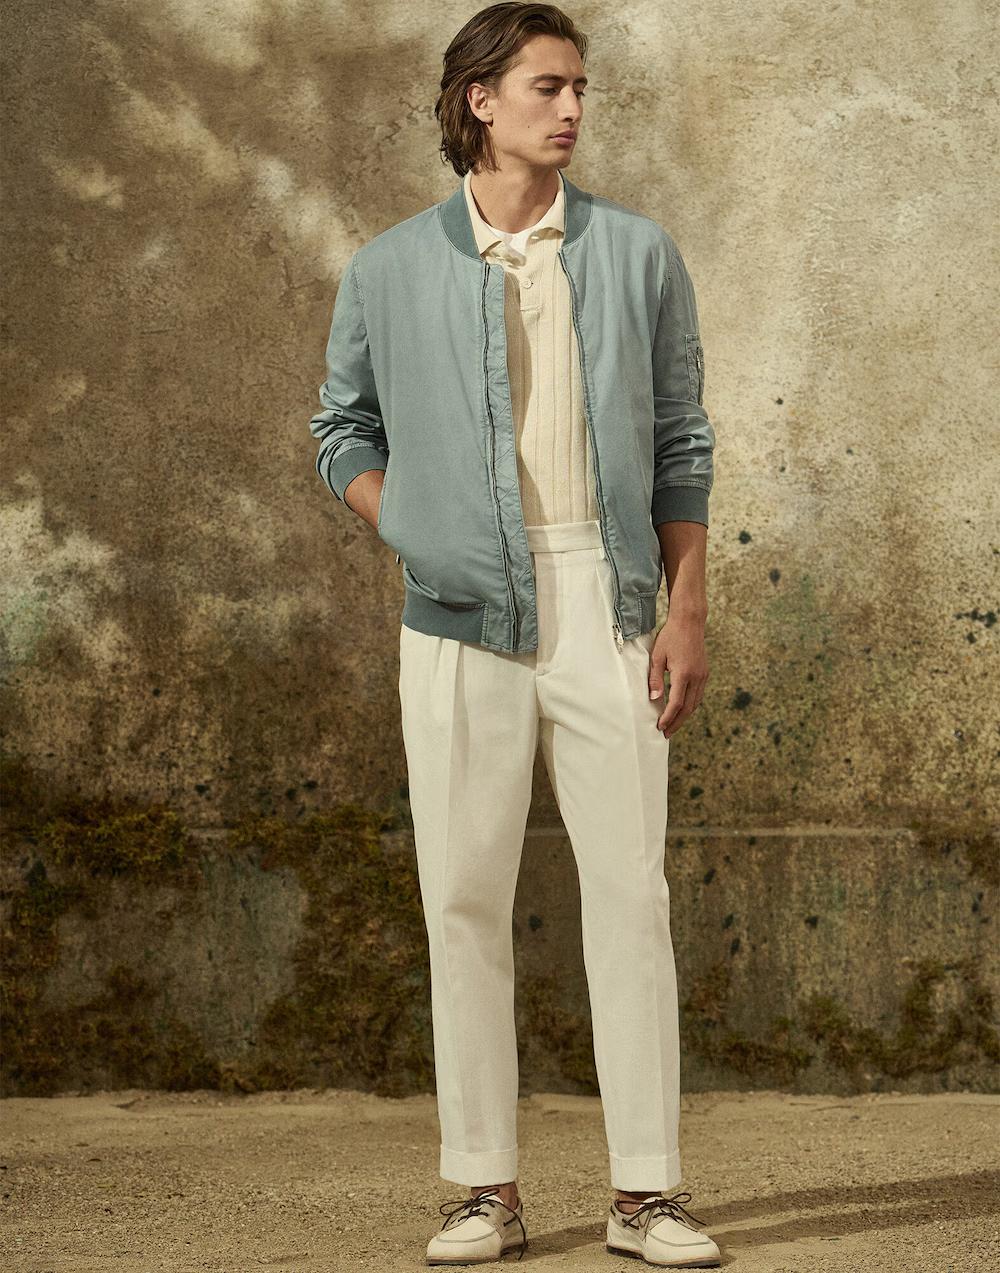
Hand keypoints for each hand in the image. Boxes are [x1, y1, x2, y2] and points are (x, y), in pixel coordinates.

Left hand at [648, 610, 708, 737]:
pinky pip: (698, 694)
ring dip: (685, 716)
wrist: (689, 622)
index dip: (668, 717)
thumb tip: (654, 699)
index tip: (660, 726)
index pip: (676, 703)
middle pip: (688, 708)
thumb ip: (655, 679)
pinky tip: (682, 709)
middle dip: (677, 722)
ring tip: (673, 725)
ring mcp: (703, 675)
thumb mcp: (657, 656)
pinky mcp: (705, 672)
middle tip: (666, 733)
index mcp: (683, 673)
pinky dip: (691, 705)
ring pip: (695, 703)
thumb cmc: (670, 637)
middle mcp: (696, 676)